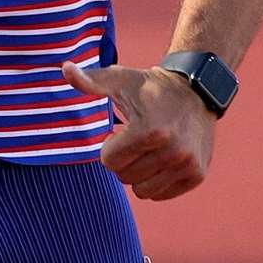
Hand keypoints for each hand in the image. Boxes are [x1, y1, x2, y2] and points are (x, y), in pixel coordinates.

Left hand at [62, 60, 214, 200]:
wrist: (196, 89)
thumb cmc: (148, 86)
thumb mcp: (119, 79)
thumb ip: (90, 81)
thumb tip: (65, 68)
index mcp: (148, 130)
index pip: (109, 162)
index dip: (108, 146)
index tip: (119, 131)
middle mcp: (171, 150)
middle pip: (125, 177)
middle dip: (123, 160)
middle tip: (132, 140)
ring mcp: (186, 164)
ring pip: (143, 191)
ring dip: (138, 173)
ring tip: (145, 150)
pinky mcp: (197, 174)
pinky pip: (162, 194)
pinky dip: (156, 181)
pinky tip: (160, 158)